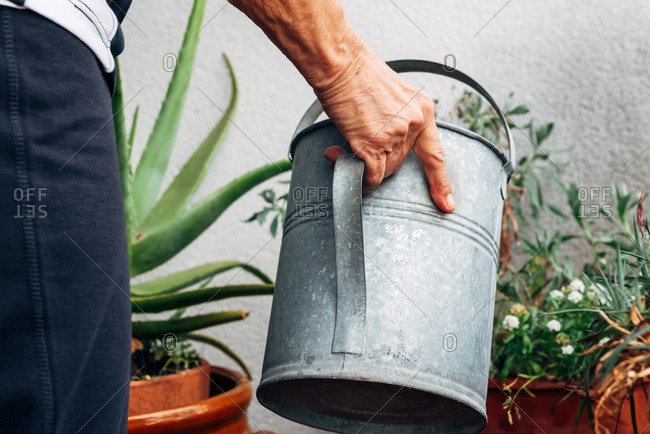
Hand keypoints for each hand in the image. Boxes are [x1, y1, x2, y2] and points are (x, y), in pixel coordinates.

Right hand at [227, 0, 453, 210]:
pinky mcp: (374, 143)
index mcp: (423, 110)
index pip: (435, 154)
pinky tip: (343, 160)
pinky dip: (359, 177)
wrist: (341, 64)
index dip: (441, 182)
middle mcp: (413, 123)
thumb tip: (385, 144)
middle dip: (381, 160)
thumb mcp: (393, 95)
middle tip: (362, 144)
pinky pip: (370, 175)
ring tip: (349, 147)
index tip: (447, 203)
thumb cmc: (359, 76)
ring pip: (384, 170)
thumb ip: (398, 120)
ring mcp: (395, 134)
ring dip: (367, 166)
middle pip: (401, 163)